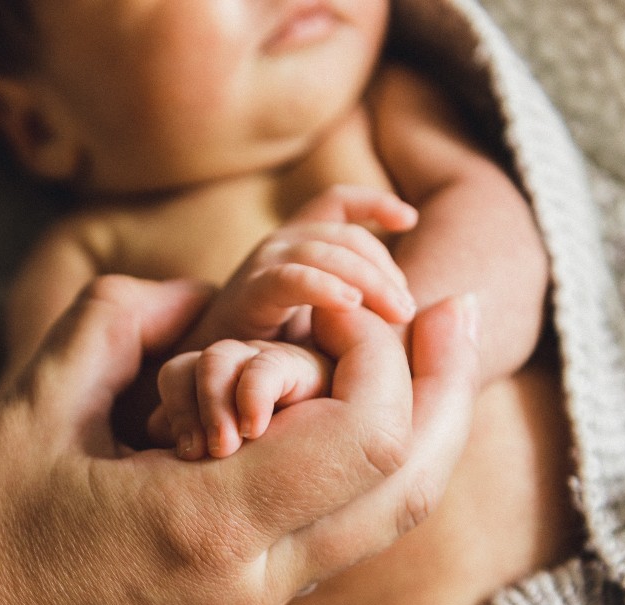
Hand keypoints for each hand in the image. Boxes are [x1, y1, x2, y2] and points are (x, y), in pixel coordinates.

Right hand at [0, 278, 478, 604]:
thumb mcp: (34, 405)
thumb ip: (126, 320)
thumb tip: (201, 294)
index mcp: (203, 527)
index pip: (366, 437)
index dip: (383, 350)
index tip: (345, 297)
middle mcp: (246, 591)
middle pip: (407, 490)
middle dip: (444, 389)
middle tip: (454, 310)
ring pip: (376, 529)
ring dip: (407, 437)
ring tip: (413, 357)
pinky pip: (315, 553)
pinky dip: (340, 481)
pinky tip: (316, 429)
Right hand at [179, 184, 417, 352]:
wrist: (213, 381)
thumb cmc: (272, 354)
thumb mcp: (321, 323)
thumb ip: (354, 306)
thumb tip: (411, 309)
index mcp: (297, 245)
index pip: (336, 203)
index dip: (374, 203)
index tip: (409, 218)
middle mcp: (279, 246)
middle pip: (344, 235)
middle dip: (384, 268)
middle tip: (407, 309)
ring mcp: (263, 266)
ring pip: (326, 251)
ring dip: (369, 280)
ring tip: (397, 313)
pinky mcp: (248, 294)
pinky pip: (293, 278)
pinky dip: (326, 287)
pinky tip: (352, 305)